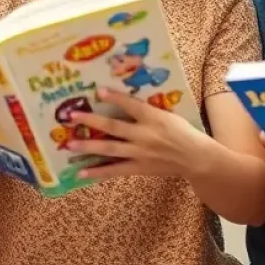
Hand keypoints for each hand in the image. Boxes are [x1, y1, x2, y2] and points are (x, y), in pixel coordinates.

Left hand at [68, 87, 209, 180]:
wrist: (195, 158)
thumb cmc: (183, 131)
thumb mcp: (168, 114)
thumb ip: (148, 109)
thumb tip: (124, 100)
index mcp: (153, 118)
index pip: (130, 105)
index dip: (114, 98)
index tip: (97, 91)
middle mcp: (144, 135)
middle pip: (113, 127)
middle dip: (90, 121)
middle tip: (71, 116)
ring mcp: (139, 153)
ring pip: (109, 149)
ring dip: (88, 147)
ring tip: (69, 145)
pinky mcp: (139, 168)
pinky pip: (115, 170)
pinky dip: (98, 172)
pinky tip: (82, 173)